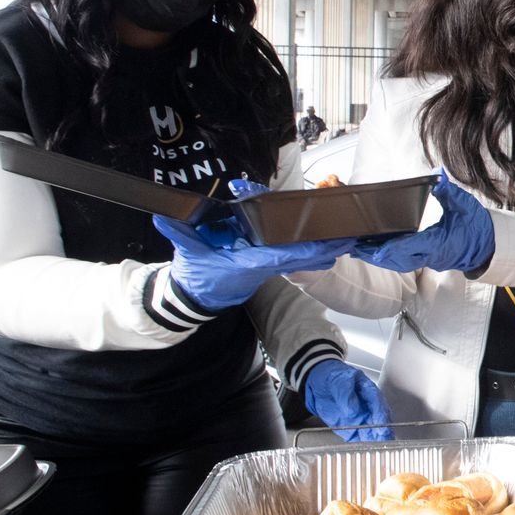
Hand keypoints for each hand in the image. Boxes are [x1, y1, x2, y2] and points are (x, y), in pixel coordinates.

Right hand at [155, 216, 356, 311]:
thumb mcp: (185, 253)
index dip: (301, 251)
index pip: (278, 256)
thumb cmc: (195, 274)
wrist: (197, 296)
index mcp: (247, 263)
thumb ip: (178, 234)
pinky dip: (314, 252)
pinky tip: (333, 246)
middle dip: (324, 249)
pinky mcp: (270, 265)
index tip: (321, 245)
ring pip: (302, 259)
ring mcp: (269, 267)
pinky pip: (297, 258)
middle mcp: (263, 266)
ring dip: (325, 250)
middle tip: (349, 237)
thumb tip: (163, 218)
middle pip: (300, 258)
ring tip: (350, 238)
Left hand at [302, 360, 393, 442]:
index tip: (380, 422)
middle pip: (379, 418)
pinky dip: (364, 444)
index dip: (380, 413)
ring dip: (376, 439)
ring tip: (378, 446)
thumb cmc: (331, 378)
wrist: (317, 385)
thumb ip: (345, 393)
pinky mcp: (352, 427)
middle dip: (383, 429)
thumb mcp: (337, 380)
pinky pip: (359, 437)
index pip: (377, 402)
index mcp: (368, 390)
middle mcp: (368, 406)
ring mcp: (361, 417)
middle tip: (383, 438)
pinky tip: (367, 449)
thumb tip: (352, 408)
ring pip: (372, 430)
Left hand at [351, 171, 495, 274]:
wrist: (488, 246)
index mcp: (439, 243)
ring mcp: (427, 259)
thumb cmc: (477, 227)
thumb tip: (437, 175)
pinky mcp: (426, 259)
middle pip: (397, 259)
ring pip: (397, 262)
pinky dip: (386, 256)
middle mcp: (430, 255)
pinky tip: (373, 249)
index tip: (375, 247)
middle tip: (353, 245)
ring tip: (357, 247)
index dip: (391, 248)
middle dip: (374, 253)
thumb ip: (448, 191)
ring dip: (377, 256)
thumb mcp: (465, 205)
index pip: (411, 247)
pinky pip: (402, 261)